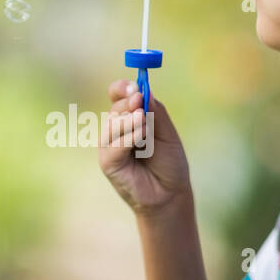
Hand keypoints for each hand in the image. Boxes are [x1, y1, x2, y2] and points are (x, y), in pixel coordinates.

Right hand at [98, 79, 190, 215]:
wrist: (170, 193)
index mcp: (129, 118)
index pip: (117, 95)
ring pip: (113, 125)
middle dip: (128, 104)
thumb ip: (155, 112)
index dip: (123, 88)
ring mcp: (110, 146)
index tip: (135, 86)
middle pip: (115, 108)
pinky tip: (142, 137)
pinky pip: (114, 145)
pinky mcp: (108, 162)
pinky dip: (129, 138)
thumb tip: (143, 90)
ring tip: (147, 128)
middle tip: (140, 103)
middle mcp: (116, 130)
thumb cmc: (169, 163)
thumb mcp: (167, 132)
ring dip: (130, 122)